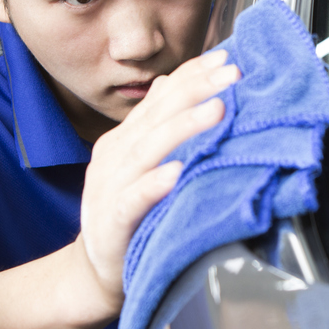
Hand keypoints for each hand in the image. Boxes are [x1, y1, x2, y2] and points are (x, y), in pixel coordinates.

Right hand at [77, 50, 240, 305]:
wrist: (96, 270)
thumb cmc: (129, 215)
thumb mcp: (142, 165)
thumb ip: (157, 126)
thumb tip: (171, 82)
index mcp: (126, 138)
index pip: (162, 97)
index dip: (193, 74)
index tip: (226, 58)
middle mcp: (116, 155)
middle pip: (158, 115)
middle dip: (197, 90)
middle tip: (231, 74)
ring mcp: (111, 187)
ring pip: (147, 149)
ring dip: (184, 128)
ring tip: (215, 112)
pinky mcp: (112, 222)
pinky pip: (133, 201)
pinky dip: (153, 185)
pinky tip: (175, 174)